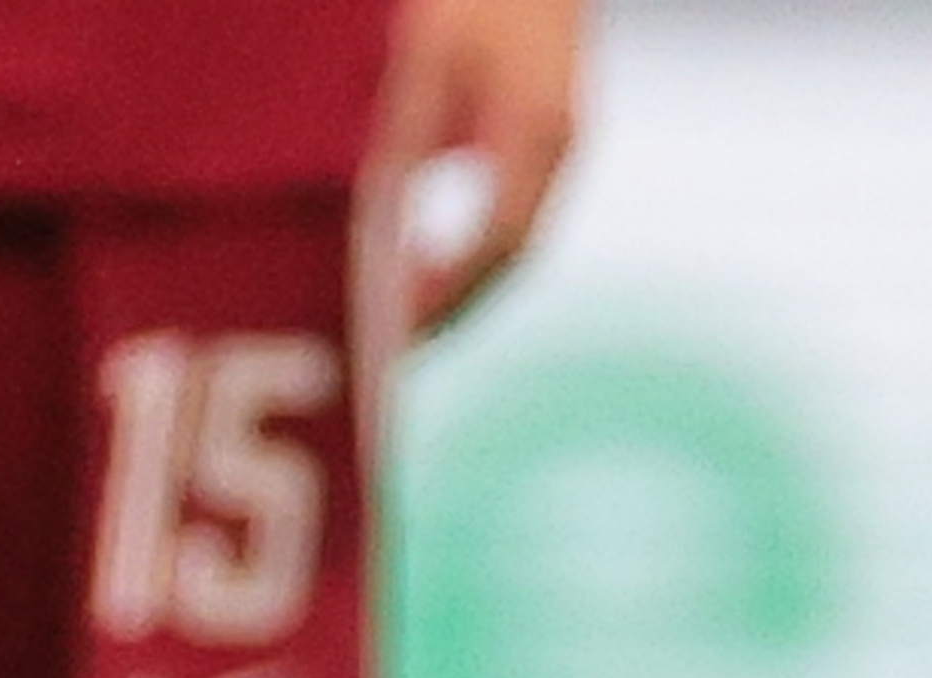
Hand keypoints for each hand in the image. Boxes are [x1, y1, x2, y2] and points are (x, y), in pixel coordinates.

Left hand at [367, 0, 581, 340]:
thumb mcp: (424, 63)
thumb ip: (401, 141)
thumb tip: (371, 228)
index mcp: (534, 128)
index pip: (496, 239)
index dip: (447, 293)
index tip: (397, 336)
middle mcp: (559, 142)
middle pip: (511, 254)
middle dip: (454, 310)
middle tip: (393, 359)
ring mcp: (560, 140)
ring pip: (516, 240)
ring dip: (464, 290)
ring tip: (404, 335)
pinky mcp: (545, 133)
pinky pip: (512, 214)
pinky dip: (471, 255)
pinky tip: (425, 274)